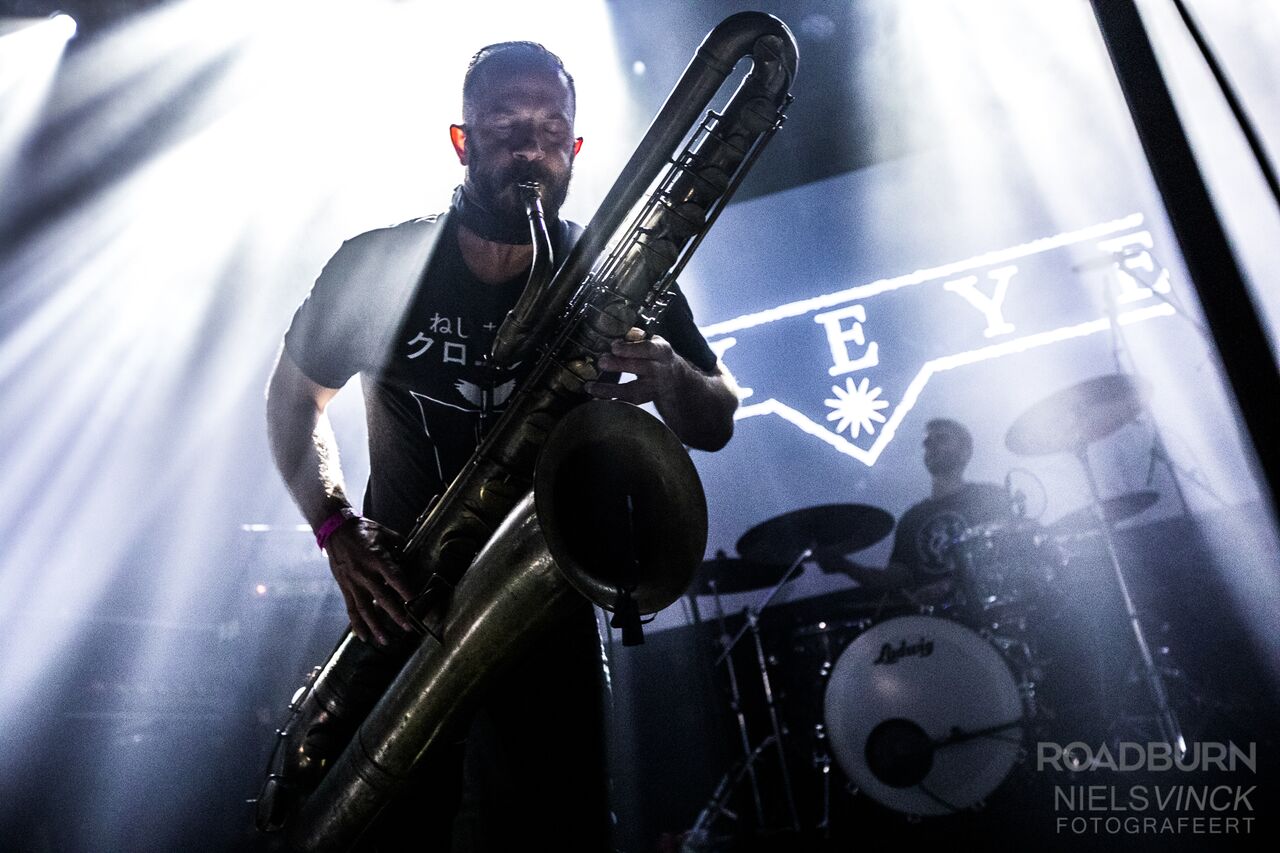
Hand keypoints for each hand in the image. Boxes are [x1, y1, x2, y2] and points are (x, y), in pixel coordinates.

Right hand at [323, 517, 415, 645]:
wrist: (335, 530)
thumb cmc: (362, 530)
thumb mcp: (383, 532)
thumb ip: (399, 544)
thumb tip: (411, 552)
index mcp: (377, 558)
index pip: (395, 578)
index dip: (405, 591)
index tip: (415, 604)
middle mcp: (365, 573)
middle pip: (382, 598)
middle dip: (396, 614)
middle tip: (407, 628)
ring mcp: (353, 582)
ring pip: (365, 609)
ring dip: (375, 626)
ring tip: (385, 640)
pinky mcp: (344, 587)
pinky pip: (351, 609)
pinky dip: (356, 624)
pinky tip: (363, 637)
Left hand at [585, 327, 680, 405]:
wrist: (676, 380)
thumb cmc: (659, 358)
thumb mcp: (655, 343)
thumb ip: (637, 338)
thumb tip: (617, 332)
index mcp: (661, 351)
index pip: (647, 348)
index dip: (631, 348)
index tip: (614, 346)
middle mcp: (659, 370)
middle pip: (640, 368)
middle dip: (619, 365)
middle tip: (601, 362)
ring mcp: (653, 387)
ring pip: (633, 390)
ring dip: (610, 389)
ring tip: (591, 387)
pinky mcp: (646, 399)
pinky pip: (628, 403)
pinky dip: (612, 401)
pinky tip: (597, 399)